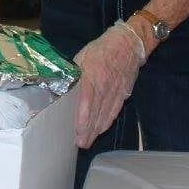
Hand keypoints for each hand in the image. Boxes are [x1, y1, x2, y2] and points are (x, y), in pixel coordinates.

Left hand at [72, 23, 144, 148]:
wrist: (128, 45)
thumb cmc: (101, 49)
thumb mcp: (82, 56)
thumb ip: (74, 73)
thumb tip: (60, 85)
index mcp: (93, 76)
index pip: (87, 101)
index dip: (83, 118)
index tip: (77, 131)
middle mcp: (105, 87)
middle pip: (96, 113)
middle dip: (88, 130)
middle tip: (80, 144)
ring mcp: (115, 92)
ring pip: (105, 115)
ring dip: (96, 130)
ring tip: (87, 142)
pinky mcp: (122, 94)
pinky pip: (114, 111)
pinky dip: (107, 122)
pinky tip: (101, 130)